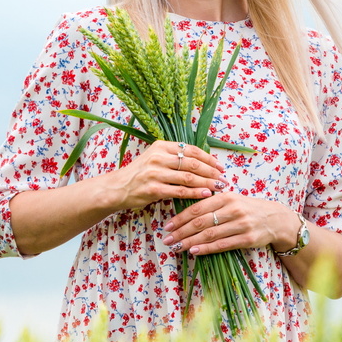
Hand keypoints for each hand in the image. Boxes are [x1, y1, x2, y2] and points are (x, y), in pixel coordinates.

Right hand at [100, 140, 226, 212]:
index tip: (220, 166)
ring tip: (219, 187)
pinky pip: (180, 191)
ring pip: (188, 177)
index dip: (208, 158)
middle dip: (211, 171)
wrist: (118, 187)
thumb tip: (203, 161)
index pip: (191, 150)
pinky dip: (195, 193)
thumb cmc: (140, 174)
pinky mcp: (153, 189)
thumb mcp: (155, 158)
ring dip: (207, 183)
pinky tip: (206, 194)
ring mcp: (155, 173)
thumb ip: (174, 157)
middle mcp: (158, 157)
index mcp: (160, 146)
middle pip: (192, 163)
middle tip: (223, 178)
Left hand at [162, 191, 297, 256]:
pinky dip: (206, 249)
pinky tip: (194, 251)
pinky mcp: (247, 239)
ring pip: (209, 234)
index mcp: (226, 196)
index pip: (197, 208)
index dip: (180, 218)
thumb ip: (211, 203)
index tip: (167, 226)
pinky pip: (222, 245)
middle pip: (201, 222)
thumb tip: (184, 212)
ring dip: (190, 242)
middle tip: (167, 240)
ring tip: (177, 247)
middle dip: (181, 232)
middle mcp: (233, 209)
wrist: (275, 218)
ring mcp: (241, 224)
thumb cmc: (248, 208)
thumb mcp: (231, 199)